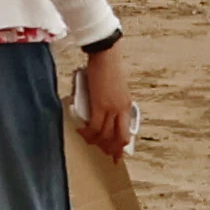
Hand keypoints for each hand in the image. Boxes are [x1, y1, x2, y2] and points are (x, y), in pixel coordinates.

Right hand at [75, 39, 137, 158]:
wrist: (106, 56)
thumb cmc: (108, 68)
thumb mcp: (115, 89)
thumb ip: (112, 103)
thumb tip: (102, 115)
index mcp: (127, 105)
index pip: (126, 132)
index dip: (121, 146)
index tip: (116, 154)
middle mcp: (121, 109)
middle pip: (119, 137)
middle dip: (111, 149)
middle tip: (104, 154)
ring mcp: (111, 108)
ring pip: (105, 135)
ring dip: (96, 142)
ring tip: (88, 141)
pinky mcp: (99, 105)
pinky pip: (94, 127)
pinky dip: (88, 133)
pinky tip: (82, 132)